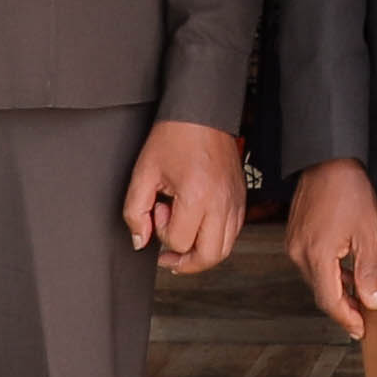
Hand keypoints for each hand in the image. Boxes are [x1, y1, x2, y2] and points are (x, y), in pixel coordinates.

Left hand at [120, 119, 247, 277]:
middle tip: (168, 256)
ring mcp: (235, 203)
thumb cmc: (174, 137)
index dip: (162, 233)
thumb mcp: (144, 173)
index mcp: (196, 196)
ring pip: (224, 250)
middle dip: (185, 262)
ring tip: (183, 242)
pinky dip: (215, 240)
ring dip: (201, 254)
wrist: (203, 114)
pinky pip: (233, 234)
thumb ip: (135, 211)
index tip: (160, 209)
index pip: (180, 241)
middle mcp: (221, 203)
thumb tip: (140, 240)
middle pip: (209, 256)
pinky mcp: (241, 200)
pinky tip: (199, 229)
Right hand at [285, 159, 376, 340]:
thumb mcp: (369, 233)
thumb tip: (372, 302)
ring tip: (358, 298)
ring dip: (335, 291)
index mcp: (317, 255)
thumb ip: (369, 271)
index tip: (360, 330)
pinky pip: (310, 265)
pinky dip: (327, 274)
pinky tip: (344, 275)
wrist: (328, 160)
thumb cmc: (351, 191)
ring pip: (315, 280)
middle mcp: (299, 253)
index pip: (329, 301)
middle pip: (320, 293)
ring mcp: (293, 244)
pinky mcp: (294, 236)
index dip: (346, 318)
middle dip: (342, 308)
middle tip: (364, 318)